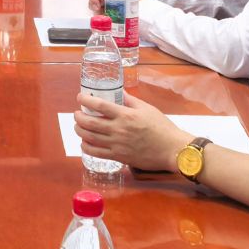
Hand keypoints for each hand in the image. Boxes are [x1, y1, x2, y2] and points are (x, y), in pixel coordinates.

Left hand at [74, 93, 189, 171]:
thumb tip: (119, 92)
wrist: (171, 150)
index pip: (100, 106)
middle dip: (79, 117)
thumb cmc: (162, 127)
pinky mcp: (119, 157)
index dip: (86, 100)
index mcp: (125, 115)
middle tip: (76, 114)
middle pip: (90, 123)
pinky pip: (97, 153)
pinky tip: (84, 143)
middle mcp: (118, 130)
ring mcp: (117, 145)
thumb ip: (130, 100)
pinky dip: (87, 147)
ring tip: (78, 126)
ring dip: (80, 131)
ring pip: (90, 138)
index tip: (80, 97)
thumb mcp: (147, 108)